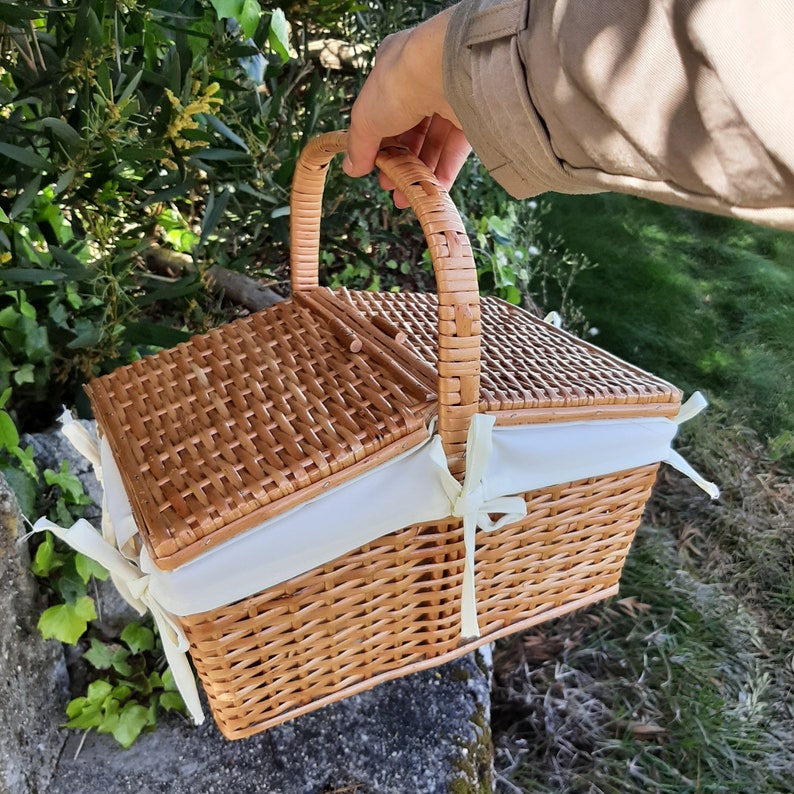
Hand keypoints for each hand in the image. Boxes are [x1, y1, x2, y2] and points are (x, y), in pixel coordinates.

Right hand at [343, 5, 471, 207]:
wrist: (444, 70)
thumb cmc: (398, 83)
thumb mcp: (366, 117)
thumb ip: (359, 145)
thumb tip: (352, 168)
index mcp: (395, 70)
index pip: (385, 111)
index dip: (379, 143)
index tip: (372, 167)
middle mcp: (424, 80)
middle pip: (411, 131)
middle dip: (400, 163)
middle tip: (391, 185)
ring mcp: (450, 97)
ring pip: (435, 142)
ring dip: (420, 173)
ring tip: (407, 197)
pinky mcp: (473, 113)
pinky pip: (456, 148)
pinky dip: (444, 172)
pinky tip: (432, 193)